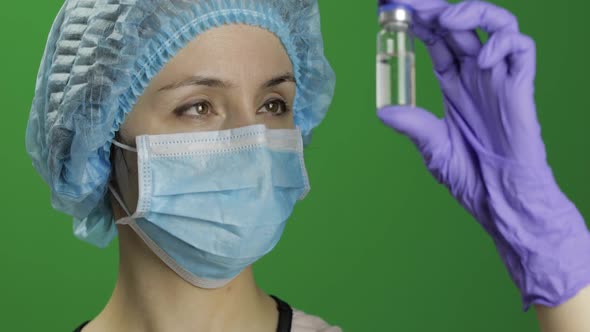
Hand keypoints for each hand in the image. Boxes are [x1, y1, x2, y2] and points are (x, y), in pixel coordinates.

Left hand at [377, 0, 589, 310]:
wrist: (501, 200)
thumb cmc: (471, 177)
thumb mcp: (433, 147)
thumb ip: (413, 125)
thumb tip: (383, 111)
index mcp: (455, 86)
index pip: (437, 41)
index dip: (419, 23)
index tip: (395, 11)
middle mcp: (477, 77)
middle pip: (460, 26)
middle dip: (436, 9)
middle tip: (412, 2)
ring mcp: (500, 80)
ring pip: (494, 25)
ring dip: (471, 12)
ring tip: (444, 18)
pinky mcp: (521, 89)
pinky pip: (521, 50)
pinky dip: (502, 45)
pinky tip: (480, 60)